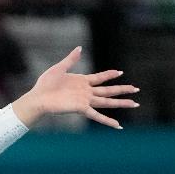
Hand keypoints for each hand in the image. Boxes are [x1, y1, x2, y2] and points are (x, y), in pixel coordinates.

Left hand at [14, 48, 138, 129]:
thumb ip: (71, 59)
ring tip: (135, 103)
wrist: (37, 98)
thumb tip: (79, 48)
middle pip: (108, 90)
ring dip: (121, 103)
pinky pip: (97, 115)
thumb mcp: (59, 68)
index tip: (120, 72)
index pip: (100, 78)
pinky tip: (118, 125)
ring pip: (108, 102)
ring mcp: (85, 101)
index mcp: (81, 82)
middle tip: (137, 89)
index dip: (110, 75)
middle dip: (123, 90)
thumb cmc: (44, 85)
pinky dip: (108, 120)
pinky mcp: (82, 108)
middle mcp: (86, 92)